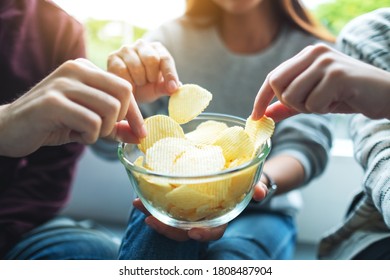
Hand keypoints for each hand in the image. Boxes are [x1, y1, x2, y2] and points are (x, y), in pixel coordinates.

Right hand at [0, 59, 145, 156]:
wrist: (9, 128)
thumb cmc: (53, 123)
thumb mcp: (88, 122)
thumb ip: (114, 126)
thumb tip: (140, 136)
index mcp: (85, 68)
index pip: (125, 87)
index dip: (135, 113)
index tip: (140, 133)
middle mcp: (75, 69)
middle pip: (123, 94)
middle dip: (119, 120)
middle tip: (103, 130)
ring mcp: (63, 84)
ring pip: (109, 108)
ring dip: (103, 130)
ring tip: (86, 133)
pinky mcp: (53, 102)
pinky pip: (91, 122)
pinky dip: (90, 136)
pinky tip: (75, 135)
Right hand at [107, 39, 179, 102]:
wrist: (124, 92)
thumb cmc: (145, 88)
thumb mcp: (157, 89)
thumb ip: (166, 88)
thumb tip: (176, 87)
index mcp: (157, 49)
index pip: (165, 59)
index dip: (170, 74)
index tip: (172, 88)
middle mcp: (142, 45)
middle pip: (152, 59)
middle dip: (151, 77)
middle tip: (148, 83)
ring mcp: (126, 49)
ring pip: (137, 66)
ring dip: (139, 81)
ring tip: (137, 83)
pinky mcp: (113, 57)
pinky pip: (122, 71)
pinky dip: (127, 82)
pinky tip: (128, 84)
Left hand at [132, 182, 268, 241]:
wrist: (236, 171)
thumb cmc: (245, 180)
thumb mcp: (253, 182)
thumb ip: (257, 186)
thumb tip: (260, 192)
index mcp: (221, 216)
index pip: (213, 231)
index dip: (203, 234)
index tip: (192, 232)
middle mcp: (204, 216)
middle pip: (184, 229)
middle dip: (167, 228)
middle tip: (150, 219)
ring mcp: (190, 209)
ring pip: (171, 218)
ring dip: (152, 213)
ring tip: (137, 204)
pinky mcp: (180, 198)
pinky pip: (165, 204)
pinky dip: (151, 201)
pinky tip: (139, 195)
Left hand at [252, 43, 389, 121]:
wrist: (385, 95)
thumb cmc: (347, 95)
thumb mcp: (313, 99)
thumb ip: (288, 105)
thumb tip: (265, 113)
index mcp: (306, 55)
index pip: (273, 76)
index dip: (261, 97)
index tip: (255, 116)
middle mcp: (314, 53)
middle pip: (277, 84)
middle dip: (290, 103)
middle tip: (312, 104)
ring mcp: (325, 62)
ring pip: (292, 96)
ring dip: (308, 107)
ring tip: (328, 101)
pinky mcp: (336, 75)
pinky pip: (311, 103)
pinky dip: (322, 109)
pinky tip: (338, 101)